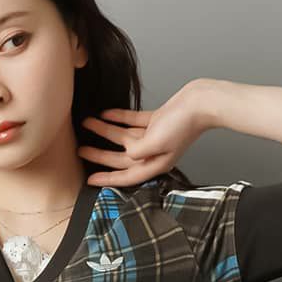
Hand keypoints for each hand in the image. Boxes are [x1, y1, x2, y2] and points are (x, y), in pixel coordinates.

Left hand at [77, 81, 211, 186]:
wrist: (200, 102)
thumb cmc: (184, 124)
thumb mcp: (156, 142)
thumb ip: (137, 151)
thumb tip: (126, 154)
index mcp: (155, 164)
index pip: (126, 175)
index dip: (107, 178)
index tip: (90, 179)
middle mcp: (153, 153)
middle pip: (120, 157)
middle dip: (100, 154)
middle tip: (81, 150)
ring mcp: (154, 137)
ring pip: (124, 137)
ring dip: (105, 130)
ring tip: (88, 123)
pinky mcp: (156, 121)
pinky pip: (132, 121)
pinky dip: (119, 118)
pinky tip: (106, 113)